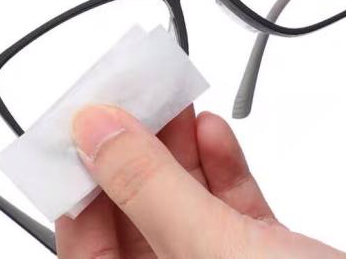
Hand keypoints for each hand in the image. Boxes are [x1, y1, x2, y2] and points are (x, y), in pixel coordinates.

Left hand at [55, 105, 345, 257]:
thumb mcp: (208, 250)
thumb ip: (147, 188)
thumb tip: (95, 131)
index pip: (84, 243)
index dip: (82, 179)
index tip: (86, 125)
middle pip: (136, 213)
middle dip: (136, 151)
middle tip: (134, 102)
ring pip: (184, 202)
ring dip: (178, 150)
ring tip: (173, 105)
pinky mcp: (263, 257)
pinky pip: (228, 205)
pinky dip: (220, 165)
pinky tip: (213, 134)